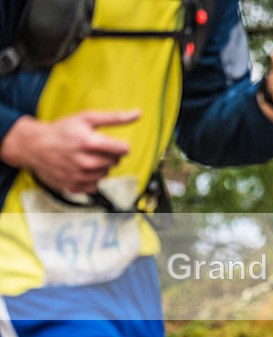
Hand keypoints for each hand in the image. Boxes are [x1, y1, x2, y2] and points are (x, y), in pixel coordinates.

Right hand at [0, 110, 138, 193]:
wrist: (34, 146)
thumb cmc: (62, 130)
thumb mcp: (87, 118)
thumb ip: (115, 117)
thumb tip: (138, 113)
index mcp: (90, 142)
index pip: (124, 150)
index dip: (119, 145)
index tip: (109, 142)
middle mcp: (85, 162)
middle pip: (116, 162)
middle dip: (109, 155)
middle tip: (93, 149)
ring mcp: (79, 176)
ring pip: (107, 174)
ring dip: (101, 166)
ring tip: (85, 157)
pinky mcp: (74, 187)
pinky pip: (95, 185)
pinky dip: (91, 178)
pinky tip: (80, 168)